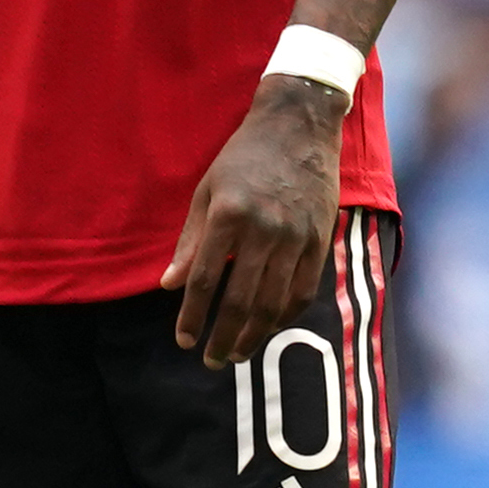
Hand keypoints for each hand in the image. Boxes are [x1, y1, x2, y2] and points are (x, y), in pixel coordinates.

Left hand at [165, 77, 345, 363]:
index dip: (192, 315)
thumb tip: (169, 285)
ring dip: (255, 335)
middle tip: (212, 360)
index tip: (183, 340)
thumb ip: (191, 243)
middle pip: (241, 300)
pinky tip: (270, 328)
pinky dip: (284, 315)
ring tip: (239, 354)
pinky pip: (302, 290)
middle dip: (224, 337)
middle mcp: (263, 230)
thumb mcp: (207, 191)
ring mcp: (295, 237)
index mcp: (228, 215)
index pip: (206, 280)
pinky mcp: (319, 240)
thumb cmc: (244, 157)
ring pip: (274, 302)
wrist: (299, 127)